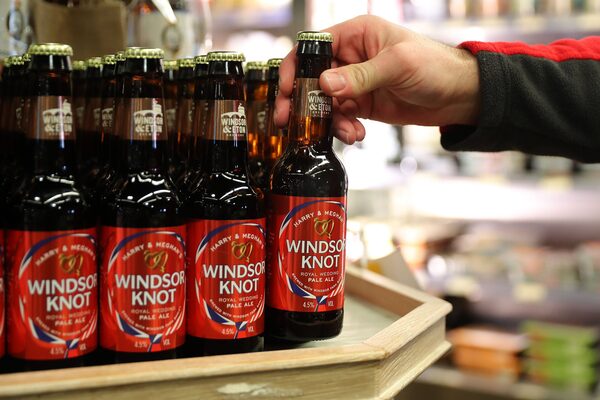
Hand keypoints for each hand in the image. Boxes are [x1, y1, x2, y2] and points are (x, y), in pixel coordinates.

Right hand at [274, 15, 480, 144]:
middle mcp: (351, 57)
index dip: (295, 67)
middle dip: (302, 102)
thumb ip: (360, 76)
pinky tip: (358, 135)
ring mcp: (356, 83)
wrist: (459, 95)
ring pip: (326, 103)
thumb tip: (325, 84)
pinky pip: (342, 118)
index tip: (285, 90)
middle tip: (289, 121)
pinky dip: (344, 129)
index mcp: (356, 35)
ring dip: (329, 121)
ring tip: (348, 133)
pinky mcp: (363, 104)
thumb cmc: (435, 66)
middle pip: (312, 78)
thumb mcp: (397, 66)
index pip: (314, 47)